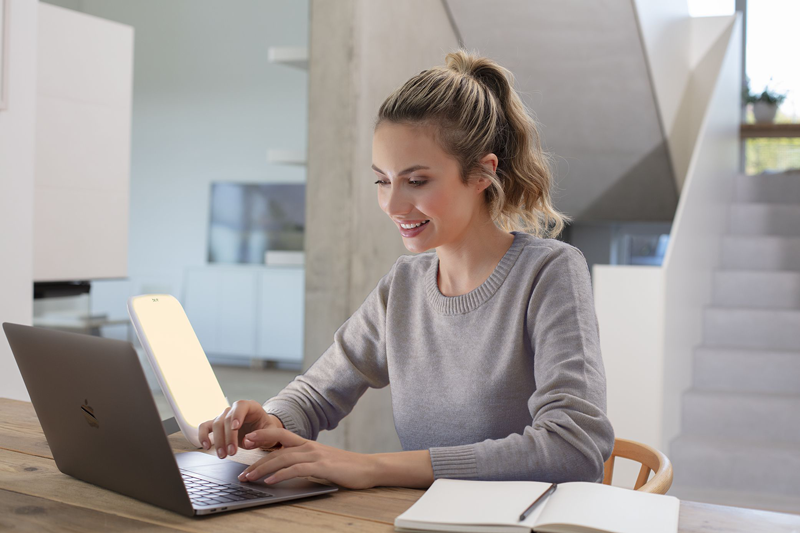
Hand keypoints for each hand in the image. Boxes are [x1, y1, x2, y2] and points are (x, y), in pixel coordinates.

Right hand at [197, 400, 284, 458]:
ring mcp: (224, 416)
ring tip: (223, 455)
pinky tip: (206, 446)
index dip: (237, 415)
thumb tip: (247, 441)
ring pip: (216, 424)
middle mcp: (235, 409)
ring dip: (218, 441)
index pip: (241, 406)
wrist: (260, 430)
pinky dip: (203, 435)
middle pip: (227, 419)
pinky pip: (205, 426)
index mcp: (251, 407)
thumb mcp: (271, 433)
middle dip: (228, 437)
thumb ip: (262, 436)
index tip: (236, 427)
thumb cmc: (266, 429)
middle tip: (232, 453)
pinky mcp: (217, 425)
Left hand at [237, 427, 377, 489]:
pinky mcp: (321, 466)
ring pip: (282, 458)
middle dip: (256, 459)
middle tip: (240, 470)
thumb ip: (304, 462)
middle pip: (276, 448)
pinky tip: (271, 481)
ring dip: (263, 468)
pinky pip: (296, 469)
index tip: (247, 441)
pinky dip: (281, 475)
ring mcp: (315, 455)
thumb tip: (285, 469)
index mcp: (307, 444)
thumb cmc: (345, 467)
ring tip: (249, 478)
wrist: (368, 468)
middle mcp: (309, 446)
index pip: (281, 436)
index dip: (263, 436)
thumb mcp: (321, 461)